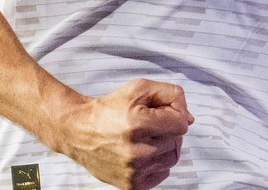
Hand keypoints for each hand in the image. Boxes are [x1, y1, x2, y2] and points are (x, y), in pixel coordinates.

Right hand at [54, 78, 194, 189]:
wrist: (79, 131)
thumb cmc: (109, 108)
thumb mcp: (139, 88)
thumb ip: (170, 95)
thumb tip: (189, 119)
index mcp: (138, 123)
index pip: (181, 124)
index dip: (174, 113)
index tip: (160, 112)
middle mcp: (137, 150)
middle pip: (177, 141)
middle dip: (167, 129)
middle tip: (149, 124)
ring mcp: (134, 170)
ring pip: (172, 158)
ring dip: (164, 146)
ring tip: (146, 138)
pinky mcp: (131, 185)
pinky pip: (162, 174)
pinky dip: (157, 163)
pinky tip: (143, 152)